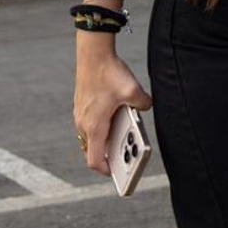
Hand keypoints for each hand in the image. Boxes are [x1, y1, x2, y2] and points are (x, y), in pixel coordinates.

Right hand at [73, 43, 152, 175]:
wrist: (92, 54)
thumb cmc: (108, 73)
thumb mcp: (133, 90)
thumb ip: (143, 104)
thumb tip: (147, 107)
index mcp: (94, 126)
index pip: (95, 160)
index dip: (106, 171)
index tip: (117, 174)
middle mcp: (83, 124)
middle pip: (93, 150)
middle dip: (109, 155)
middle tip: (125, 156)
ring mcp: (81, 115)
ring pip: (91, 138)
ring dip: (105, 141)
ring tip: (124, 138)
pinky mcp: (82, 106)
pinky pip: (91, 125)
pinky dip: (102, 129)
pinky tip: (117, 120)